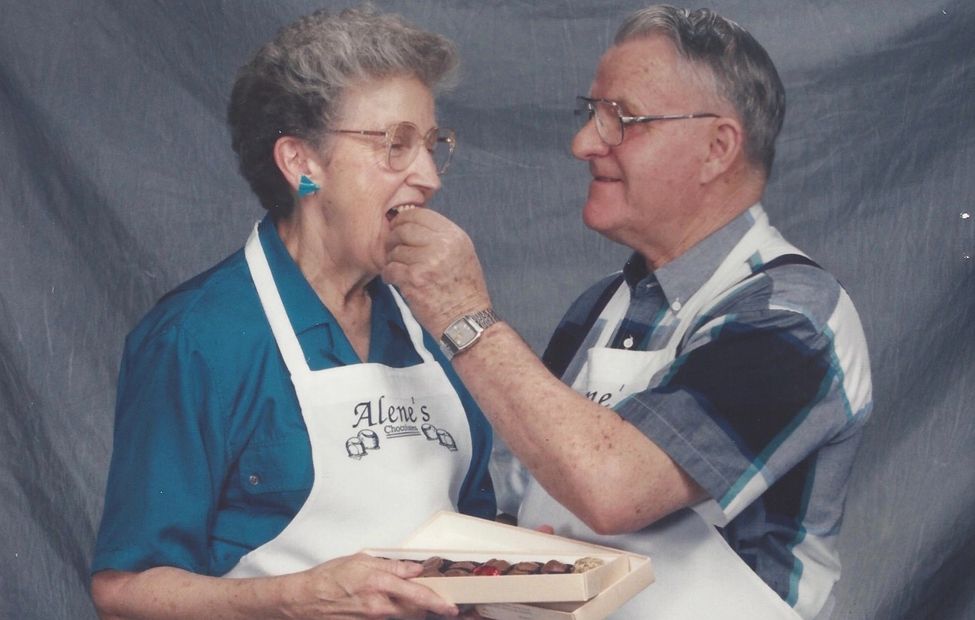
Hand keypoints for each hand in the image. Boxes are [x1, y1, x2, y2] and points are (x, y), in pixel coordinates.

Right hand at [290, 553, 457, 618]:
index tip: (451, 607)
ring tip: (400, 599)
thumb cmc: (330, 577)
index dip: (438, 603)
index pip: (418, 595)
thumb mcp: (362, 560)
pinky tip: (387, 606)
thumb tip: (415, 569)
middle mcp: (379, 606)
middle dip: (425, 606)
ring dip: (409, 611)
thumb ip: (392, 566)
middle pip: (415, 611)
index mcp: (380, 584)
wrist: (306, 600)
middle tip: (428, 597)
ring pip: (403, 618)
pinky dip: (394, 615)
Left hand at [384, 208, 491, 336]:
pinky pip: (390, 269)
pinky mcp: (414, 280)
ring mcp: (427, 262)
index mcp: (454, 236)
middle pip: (404, 229)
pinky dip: (389, 275)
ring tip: (400, 270)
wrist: (466, 320)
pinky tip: (396, 280)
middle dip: (394, 239)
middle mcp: (442, 245)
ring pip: (394, 250)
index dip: (405, 220)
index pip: (420, 214)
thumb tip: (411, 223)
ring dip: (393, 260)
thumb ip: (440, 237)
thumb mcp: (462, 254)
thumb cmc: (464, 289)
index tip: (400, 229)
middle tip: (394, 250)